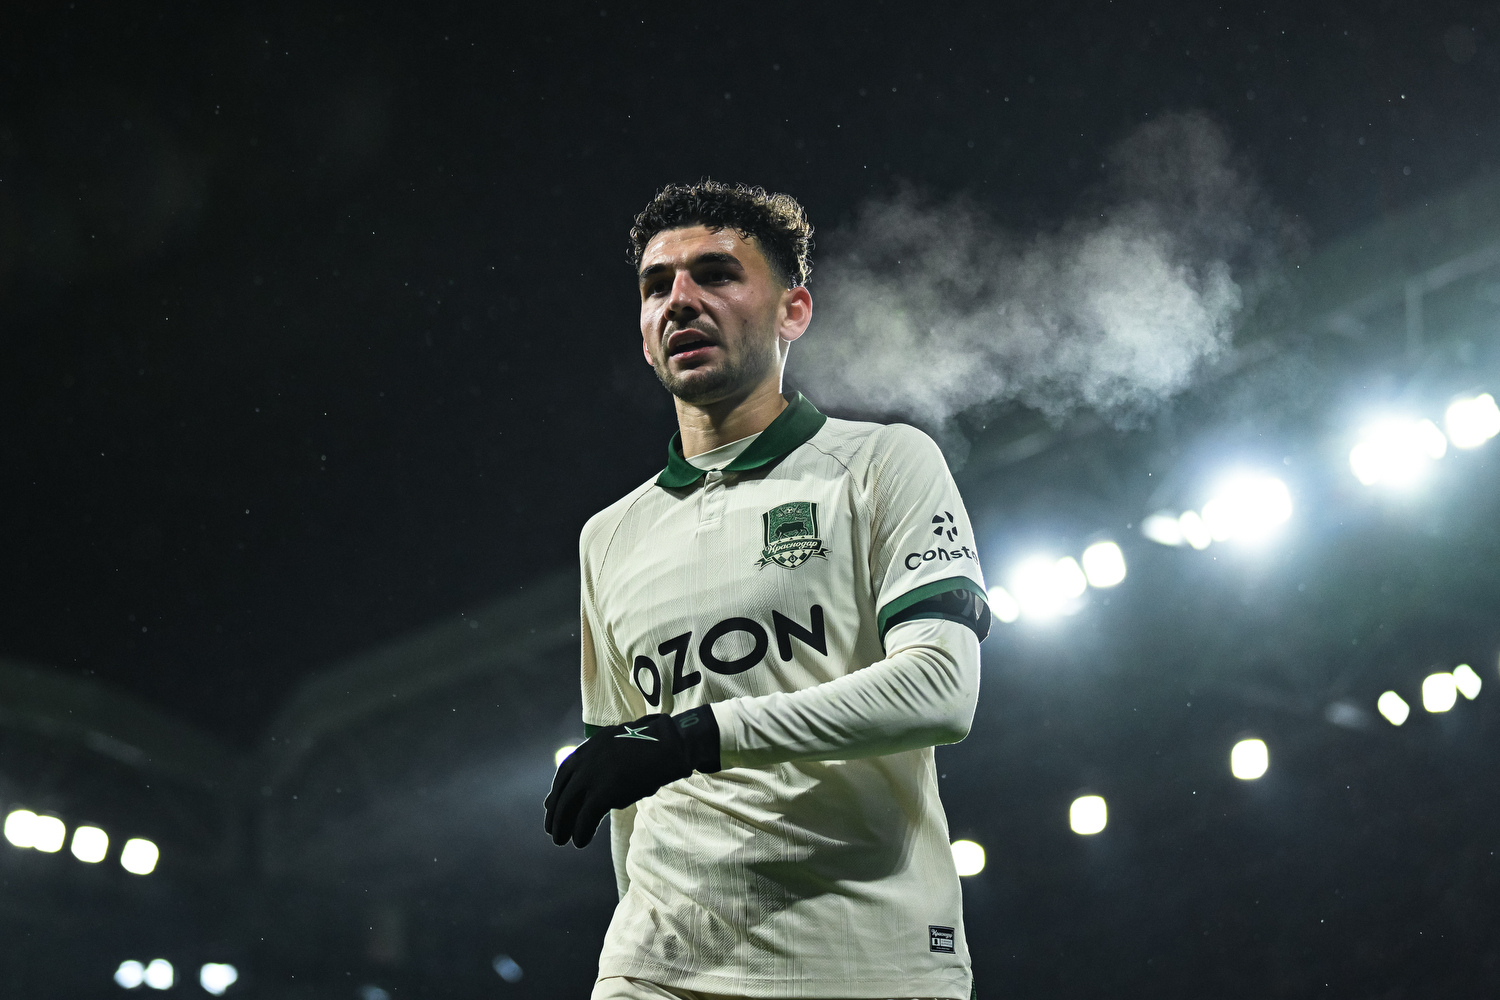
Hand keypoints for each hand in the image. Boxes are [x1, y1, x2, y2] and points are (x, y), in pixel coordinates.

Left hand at [544, 706, 718, 847]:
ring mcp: (592, 776)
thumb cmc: (653, 746)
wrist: (669, 745)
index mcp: (589, 747)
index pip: (564, 773)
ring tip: (561, 841)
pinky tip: (580, 842)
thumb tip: (593, 781)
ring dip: (562, 826)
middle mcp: (585, 760)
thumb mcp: (621, 747)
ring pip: (567, 807)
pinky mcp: (603, 793)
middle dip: (555, 813)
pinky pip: (585, 818)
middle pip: (562, 792)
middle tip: (552, 830)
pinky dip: (581, 832)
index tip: (552, 807)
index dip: (557, 794)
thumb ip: (605, 761)